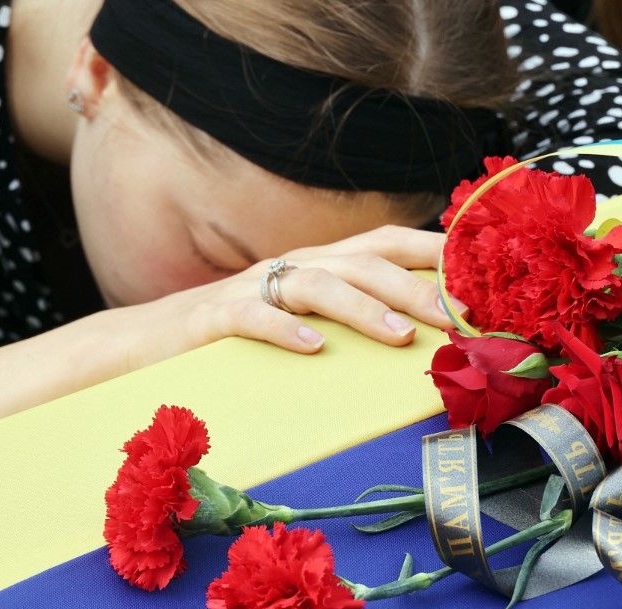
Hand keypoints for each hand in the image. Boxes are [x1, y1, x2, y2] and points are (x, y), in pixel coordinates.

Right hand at [0, 225, 462, 431]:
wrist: (144, 345)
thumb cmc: (234, 339)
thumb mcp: (298, 320)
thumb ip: (346, 316)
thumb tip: (417, 332)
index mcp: (316, 264)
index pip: (382, 244)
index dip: (430, 252)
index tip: (477, 273)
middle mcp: (290, 267)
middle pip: (361, 261)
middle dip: (414, 285)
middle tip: (456, 317)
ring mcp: (251, 288)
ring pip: (316, 284)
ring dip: (363, 308)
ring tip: (401, 336)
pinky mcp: (213, 318)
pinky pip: (252, 317)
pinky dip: (284, 330)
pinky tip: (312, 350)